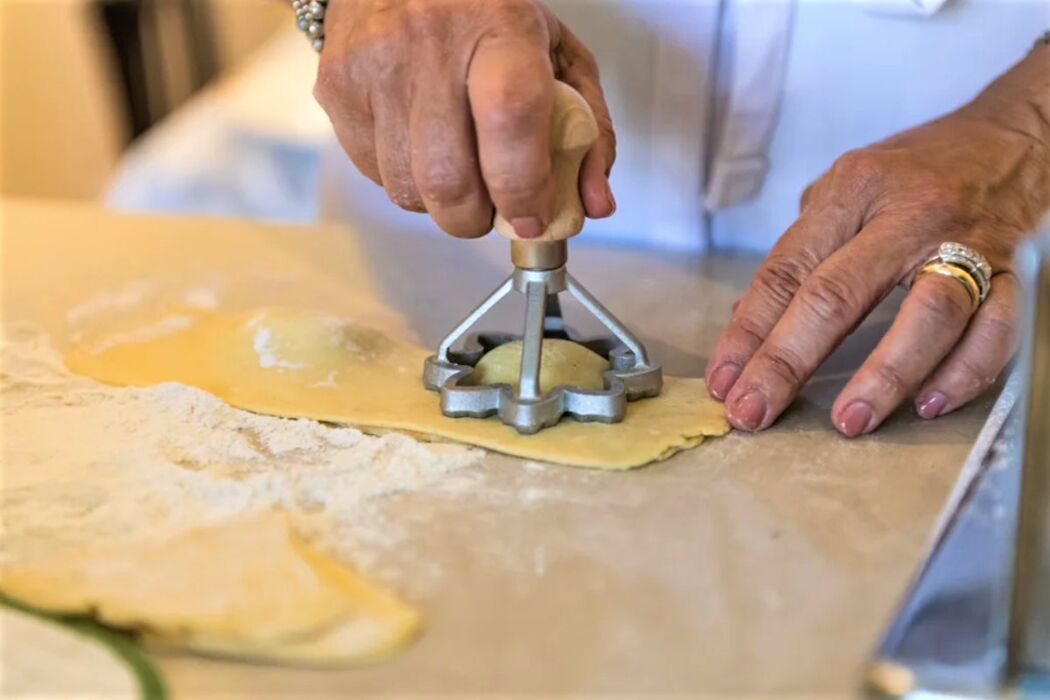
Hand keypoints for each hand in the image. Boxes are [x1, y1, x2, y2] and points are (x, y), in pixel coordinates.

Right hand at [313, 0, 615, 238]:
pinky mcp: (337, 87)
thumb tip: (594, 204)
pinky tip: (420, 144)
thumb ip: (588, 129)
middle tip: (492, 208)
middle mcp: (429, 43)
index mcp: (499, 25)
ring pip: (407, 188)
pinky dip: (404, 179)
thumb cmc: (489, 12)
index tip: (532, 219)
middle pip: (447, 179)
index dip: (522, 189)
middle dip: (476, 219)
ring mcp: (374, 67)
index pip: (509, 121)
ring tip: (456, 167)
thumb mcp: (556, 52)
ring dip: (439, 203)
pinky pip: (373, 173)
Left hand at [705, 103, 1049, 435]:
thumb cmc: (918, 170)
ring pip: (927, 314)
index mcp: (855, 191)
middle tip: (756, 410)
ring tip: (849, 420)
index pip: (787, 269)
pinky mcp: (1017, 270)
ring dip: (884, 375)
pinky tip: (927, 404)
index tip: (723, 380)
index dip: (748, 331)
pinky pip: (996, 329)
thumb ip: (801, 249)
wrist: (1017, 135)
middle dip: (787, 362)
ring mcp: (968, 242)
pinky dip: (964, 373)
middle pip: (838, 295)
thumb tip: (747, 315)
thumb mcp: (848, 187)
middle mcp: (908, 215)